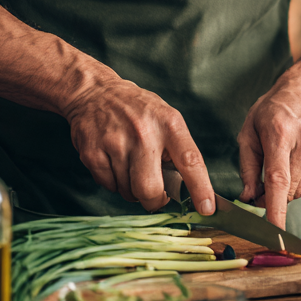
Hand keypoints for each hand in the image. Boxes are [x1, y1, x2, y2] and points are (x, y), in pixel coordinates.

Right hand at [61, 77, 215, 215]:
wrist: (94, 92)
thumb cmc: (135, 109)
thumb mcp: (165, 117)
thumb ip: (176, 148)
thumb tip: (186, 187)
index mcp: (168, 124)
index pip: (190, 160)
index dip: (200, 188)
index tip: (206, 207)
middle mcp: (143, 133)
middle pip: (150, 189)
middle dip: (154, 201)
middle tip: (154, 196)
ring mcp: (116, 143)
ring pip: (128, 192)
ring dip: (131, 189)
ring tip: (129, 165)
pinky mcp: (93, 153)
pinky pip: (108, 186)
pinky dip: (113, 183)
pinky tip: (113, 162)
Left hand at [237, 86, 300, 229]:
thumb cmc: (272, 111)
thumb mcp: (249, 130)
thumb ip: (247, 166)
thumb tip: (248, 197)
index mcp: (280, 134)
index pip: (278, 178)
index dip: (276, 208)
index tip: (275, 232)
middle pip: (288, 189)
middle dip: (271, 197)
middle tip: (259, 186)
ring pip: (300, 190)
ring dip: (286, 190)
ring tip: (280, 165)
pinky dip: (299, 183)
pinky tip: (295, 162)